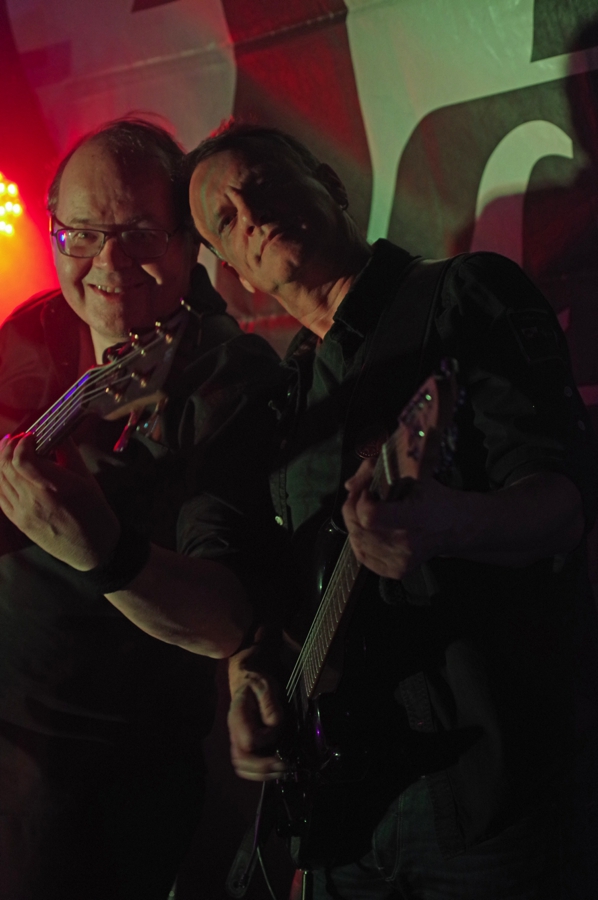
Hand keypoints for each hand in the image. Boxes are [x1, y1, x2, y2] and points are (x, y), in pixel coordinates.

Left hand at [0, 432, 119, 569]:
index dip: (22, 442)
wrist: (94, 550)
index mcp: (51, 489)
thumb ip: (69, 452)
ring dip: (0, 461)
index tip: (33, 435)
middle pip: (5, 467)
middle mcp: (31, 501)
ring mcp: (21, 514)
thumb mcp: (87, 479)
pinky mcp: (18, 523)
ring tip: (9, 450)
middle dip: (8, 447)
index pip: (21, 459)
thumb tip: (59, 430)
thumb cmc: (95, 514)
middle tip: (18, 438)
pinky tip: (5, 471)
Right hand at [227, 670, 286, 780]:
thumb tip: (273, 722)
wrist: (244, 679)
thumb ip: (270, 703)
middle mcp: (235, 731)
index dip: (265, 743)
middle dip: (262, 768)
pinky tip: (273, 767)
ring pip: (241, 766)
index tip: (278, 739)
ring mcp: (237, 738)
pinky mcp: (243, 742)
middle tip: (282, 765)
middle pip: (240, 760)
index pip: (248, 741)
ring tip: (279, 770)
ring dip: (260, 773)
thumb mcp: (265, 685)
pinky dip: (258, 772)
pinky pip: (245, 764)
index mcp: (239, 717)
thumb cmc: (255, 681)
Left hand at [342, 457, 453, 578]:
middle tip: (361, 497)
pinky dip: (359, 540)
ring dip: (354, 523)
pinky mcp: (396, 571)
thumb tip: (349, 486)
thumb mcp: (412, 474)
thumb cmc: (433, 497)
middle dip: (352, 508)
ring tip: (366, 511)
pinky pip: (362, 556)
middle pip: (360, 529)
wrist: (453, 526)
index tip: (368, 491)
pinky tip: (369, 529)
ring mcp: (401, 561)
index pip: (370, 516)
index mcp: (414, 517)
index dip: (361, 501)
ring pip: (357, 542)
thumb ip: (376, 470)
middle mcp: (407, 544)